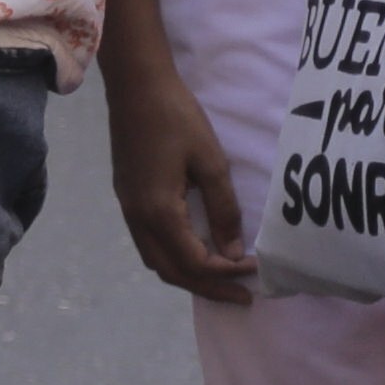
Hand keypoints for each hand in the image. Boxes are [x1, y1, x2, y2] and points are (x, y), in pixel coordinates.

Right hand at [112, 60, 259, 303]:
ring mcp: (128, 209)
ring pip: (155, 260)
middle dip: (207, 288)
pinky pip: (149, 243)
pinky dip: (174, 258)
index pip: (194, 261)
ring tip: (221, 279)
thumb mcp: (210, 163)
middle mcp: (138, 218)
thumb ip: (222, 210)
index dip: (227, 272)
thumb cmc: (177, 120)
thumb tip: (232, 252)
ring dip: (188, 275)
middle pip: (170, 271)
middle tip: (243, 296)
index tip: (257, 267)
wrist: (136, 88)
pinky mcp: (128, 198)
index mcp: (159, 211)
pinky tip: (195, 251)